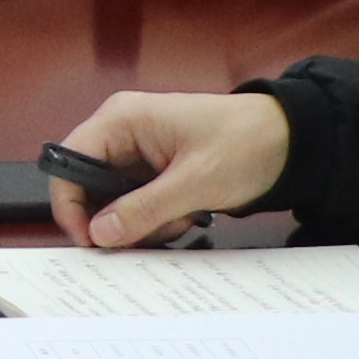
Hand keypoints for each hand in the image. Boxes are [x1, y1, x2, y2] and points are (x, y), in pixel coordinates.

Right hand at [48, 89, 289, 248]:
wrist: (290, 141)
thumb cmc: (246, 141)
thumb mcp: (195, 181)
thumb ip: (144, 209)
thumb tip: (101, 233)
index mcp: (122, 119)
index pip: (69, 162)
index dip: (70, 204)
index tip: (90, 240)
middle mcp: (123, 132)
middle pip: (88, 186)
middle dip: (116, 218)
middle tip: (147, 234)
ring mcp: (138, 152)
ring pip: (113, 201)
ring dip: (140, 222)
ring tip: (179, 219)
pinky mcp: (154, 171)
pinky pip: (135, 204)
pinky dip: (155, 219)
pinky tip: (184, 215)